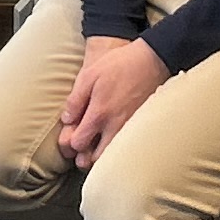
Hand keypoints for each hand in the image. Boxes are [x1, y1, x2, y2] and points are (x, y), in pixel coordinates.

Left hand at [56, 34, 169, 168]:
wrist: (152, 60)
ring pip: (113, 156)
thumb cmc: (120, 65)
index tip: (74, 132)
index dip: (72, 141)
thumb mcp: (89, 75)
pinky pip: (127, 148)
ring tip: (99, 144)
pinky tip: (115, 138)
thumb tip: (67, 119)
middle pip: (96, 159)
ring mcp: (130, 129)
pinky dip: (119, 149)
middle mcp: (115, 126)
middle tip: (85, 144)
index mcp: (99, 114)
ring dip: (103, 155)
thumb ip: (75, 100)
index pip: (78, 144)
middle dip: (86, 155)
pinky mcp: (142, 128)